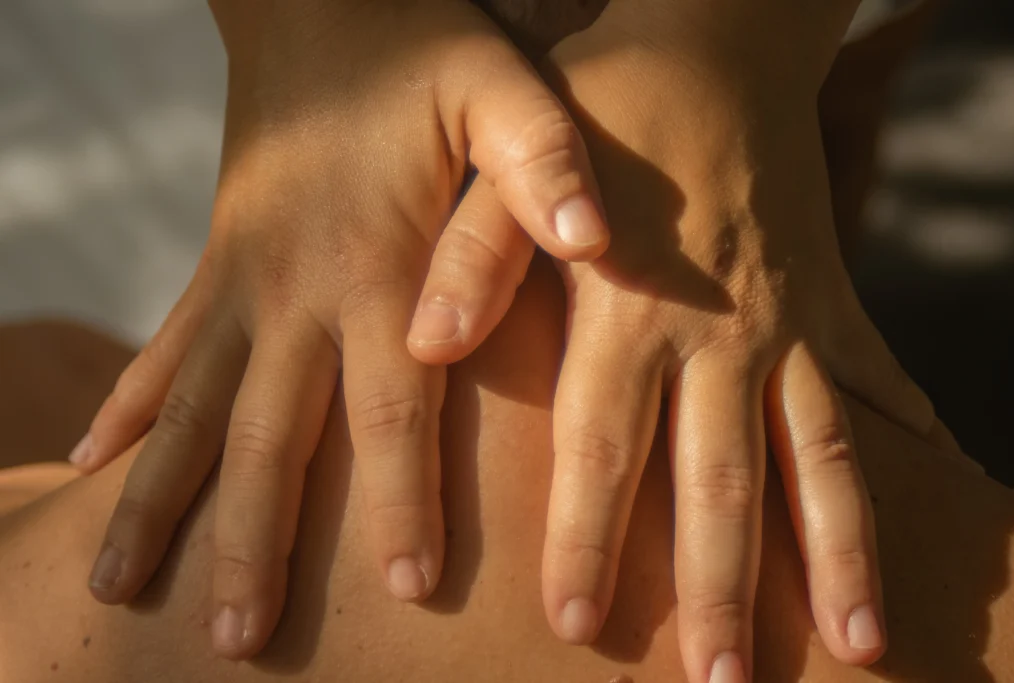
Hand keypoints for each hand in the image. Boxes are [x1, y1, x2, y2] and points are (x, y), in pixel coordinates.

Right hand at [72, 0, 608, 658]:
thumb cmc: (421, 45)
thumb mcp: (500, 83)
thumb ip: (544, 161)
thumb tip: (595, 242)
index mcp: (375, 264)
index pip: (392, 406)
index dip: (398, 497)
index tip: (406, 588)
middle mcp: (297, 290)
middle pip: (272, 436)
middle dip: (255, 541)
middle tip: (236, 643)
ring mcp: (243, 283)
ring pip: (194, 410)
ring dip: (160, 501)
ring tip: (117, 583)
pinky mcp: (217, 267)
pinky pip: (162, 351)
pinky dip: (126, 411)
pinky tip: (86, 465)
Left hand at [406, 7, 967, 681]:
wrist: (715, 44)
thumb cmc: (604, 108)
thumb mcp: (515, 159)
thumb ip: (472, 253)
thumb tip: (424, 344)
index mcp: (628, 303)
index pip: (602, 443)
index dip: (588, 536)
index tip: (576, 625)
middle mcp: (718, 328)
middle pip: (718, 477)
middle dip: (718, 586)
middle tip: (721, 682)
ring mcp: (788, 322)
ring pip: (818, 455)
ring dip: (836, 555)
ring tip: (860, 647)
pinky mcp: (830, 306)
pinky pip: (871, 390)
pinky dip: (903, 450)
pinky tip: (942, 507)